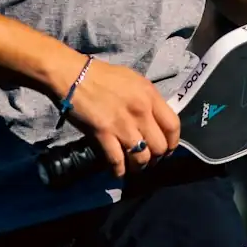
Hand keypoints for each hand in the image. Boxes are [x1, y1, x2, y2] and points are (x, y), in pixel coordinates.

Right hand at [59, 58, 180, 178]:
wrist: (73, 75)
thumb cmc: (103, 76)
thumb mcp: (134, 81)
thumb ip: (148, 100)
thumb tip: (155, 120)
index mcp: (150, 96)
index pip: (173, 126)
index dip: (173, 143)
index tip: (167, 150)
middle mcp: (140, 111)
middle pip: (160, 147)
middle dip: (156, 158)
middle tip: (149, 160)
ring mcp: (122, 124)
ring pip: (142, 158)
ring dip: (139, 166)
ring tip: (134, 167)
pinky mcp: (103, 134)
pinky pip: (118, 161)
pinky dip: (120, 170)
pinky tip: (118, 171)